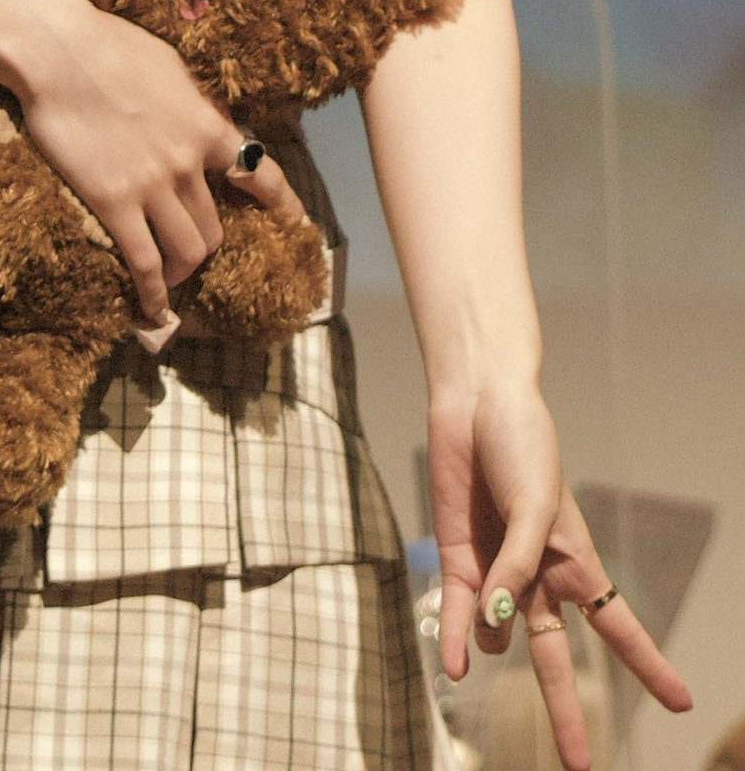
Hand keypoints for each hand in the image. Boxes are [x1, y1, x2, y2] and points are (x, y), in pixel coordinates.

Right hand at [9, 0, 305, 318]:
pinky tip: (150, 306)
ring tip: (169, 278)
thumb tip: (205, 120)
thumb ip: (191, 103)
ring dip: (182, 270)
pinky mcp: (114, 202)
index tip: (294, 221)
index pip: (259, 173)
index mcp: (207, 125)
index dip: (280, 203)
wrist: (58, 50)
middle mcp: (188, 162)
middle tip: (188, 251)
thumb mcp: (169, 66)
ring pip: (188, 250)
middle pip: (215, 227)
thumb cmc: (108, 45)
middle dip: (206, 246)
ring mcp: (153, 185)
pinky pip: (144, 262)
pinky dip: (152, 291)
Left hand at [429, 384, 691, 769]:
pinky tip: (453, 667)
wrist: (474, 404)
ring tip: (483, 602)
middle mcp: (539, 575)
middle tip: (581, 769)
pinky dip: (457, 637)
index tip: (683, 704)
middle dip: (567, 712)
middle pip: (557, 658)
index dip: (649, 666)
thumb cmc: (521, 445)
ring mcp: (497, 570)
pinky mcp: (460, 558)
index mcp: (577, 561)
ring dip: (488, 635)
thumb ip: (517, 566)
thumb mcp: (534, 506)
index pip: (620, 625)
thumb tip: (497, 620)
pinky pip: (460, 611)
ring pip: (499, 635)